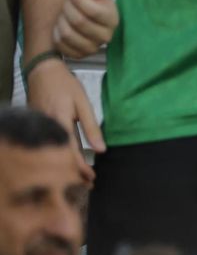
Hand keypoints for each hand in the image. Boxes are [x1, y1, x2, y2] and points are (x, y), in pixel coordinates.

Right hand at [25, 59, 99, 181]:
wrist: (42, 71)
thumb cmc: (65, 85)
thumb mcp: (83, 104)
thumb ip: (91, 127)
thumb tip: (101, 149)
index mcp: (59, 122)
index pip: (69, 151)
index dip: (79, 167)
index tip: (91, 178)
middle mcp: (47, 127)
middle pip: (59, 156)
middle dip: (74, 172)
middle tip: (88, 183)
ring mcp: (40, 127)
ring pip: (52, 152)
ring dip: (66, 165)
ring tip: (81, 177)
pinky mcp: (37, 126)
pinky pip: (48, 144)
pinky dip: (58, 154)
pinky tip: (68, 161)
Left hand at [54, 0, 117, 58]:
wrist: (84, 18)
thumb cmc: (90, 1)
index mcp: (113, 19)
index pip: (93, 12)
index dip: (77, 0)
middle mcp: (106, 37)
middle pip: (78, 22)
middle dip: (67, 8)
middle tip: (66, 3)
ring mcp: (93, 48)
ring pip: (67, 34)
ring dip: (60, 20)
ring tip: (63, 14)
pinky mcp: (79, 55)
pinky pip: (60, 44)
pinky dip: (56, 33)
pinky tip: (61, 26)